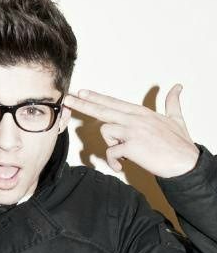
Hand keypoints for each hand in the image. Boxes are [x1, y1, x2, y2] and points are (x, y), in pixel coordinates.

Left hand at [63, 84, 199, 177]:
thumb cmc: (180, 144)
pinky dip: (113, 162)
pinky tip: (121, 166)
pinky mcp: (132, 145)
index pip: (113, 103)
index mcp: (141, 113)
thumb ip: (172, 102)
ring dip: (111, 145)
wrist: (185, 162)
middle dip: (83, 104)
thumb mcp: (177, 119)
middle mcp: (135, 119)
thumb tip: (177, 87)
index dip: (96, 98)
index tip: (82, 92)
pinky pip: (111, 152)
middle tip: (67, 99)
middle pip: (103, 109)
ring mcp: (133, 131)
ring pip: (106, 131)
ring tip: (124, 153)